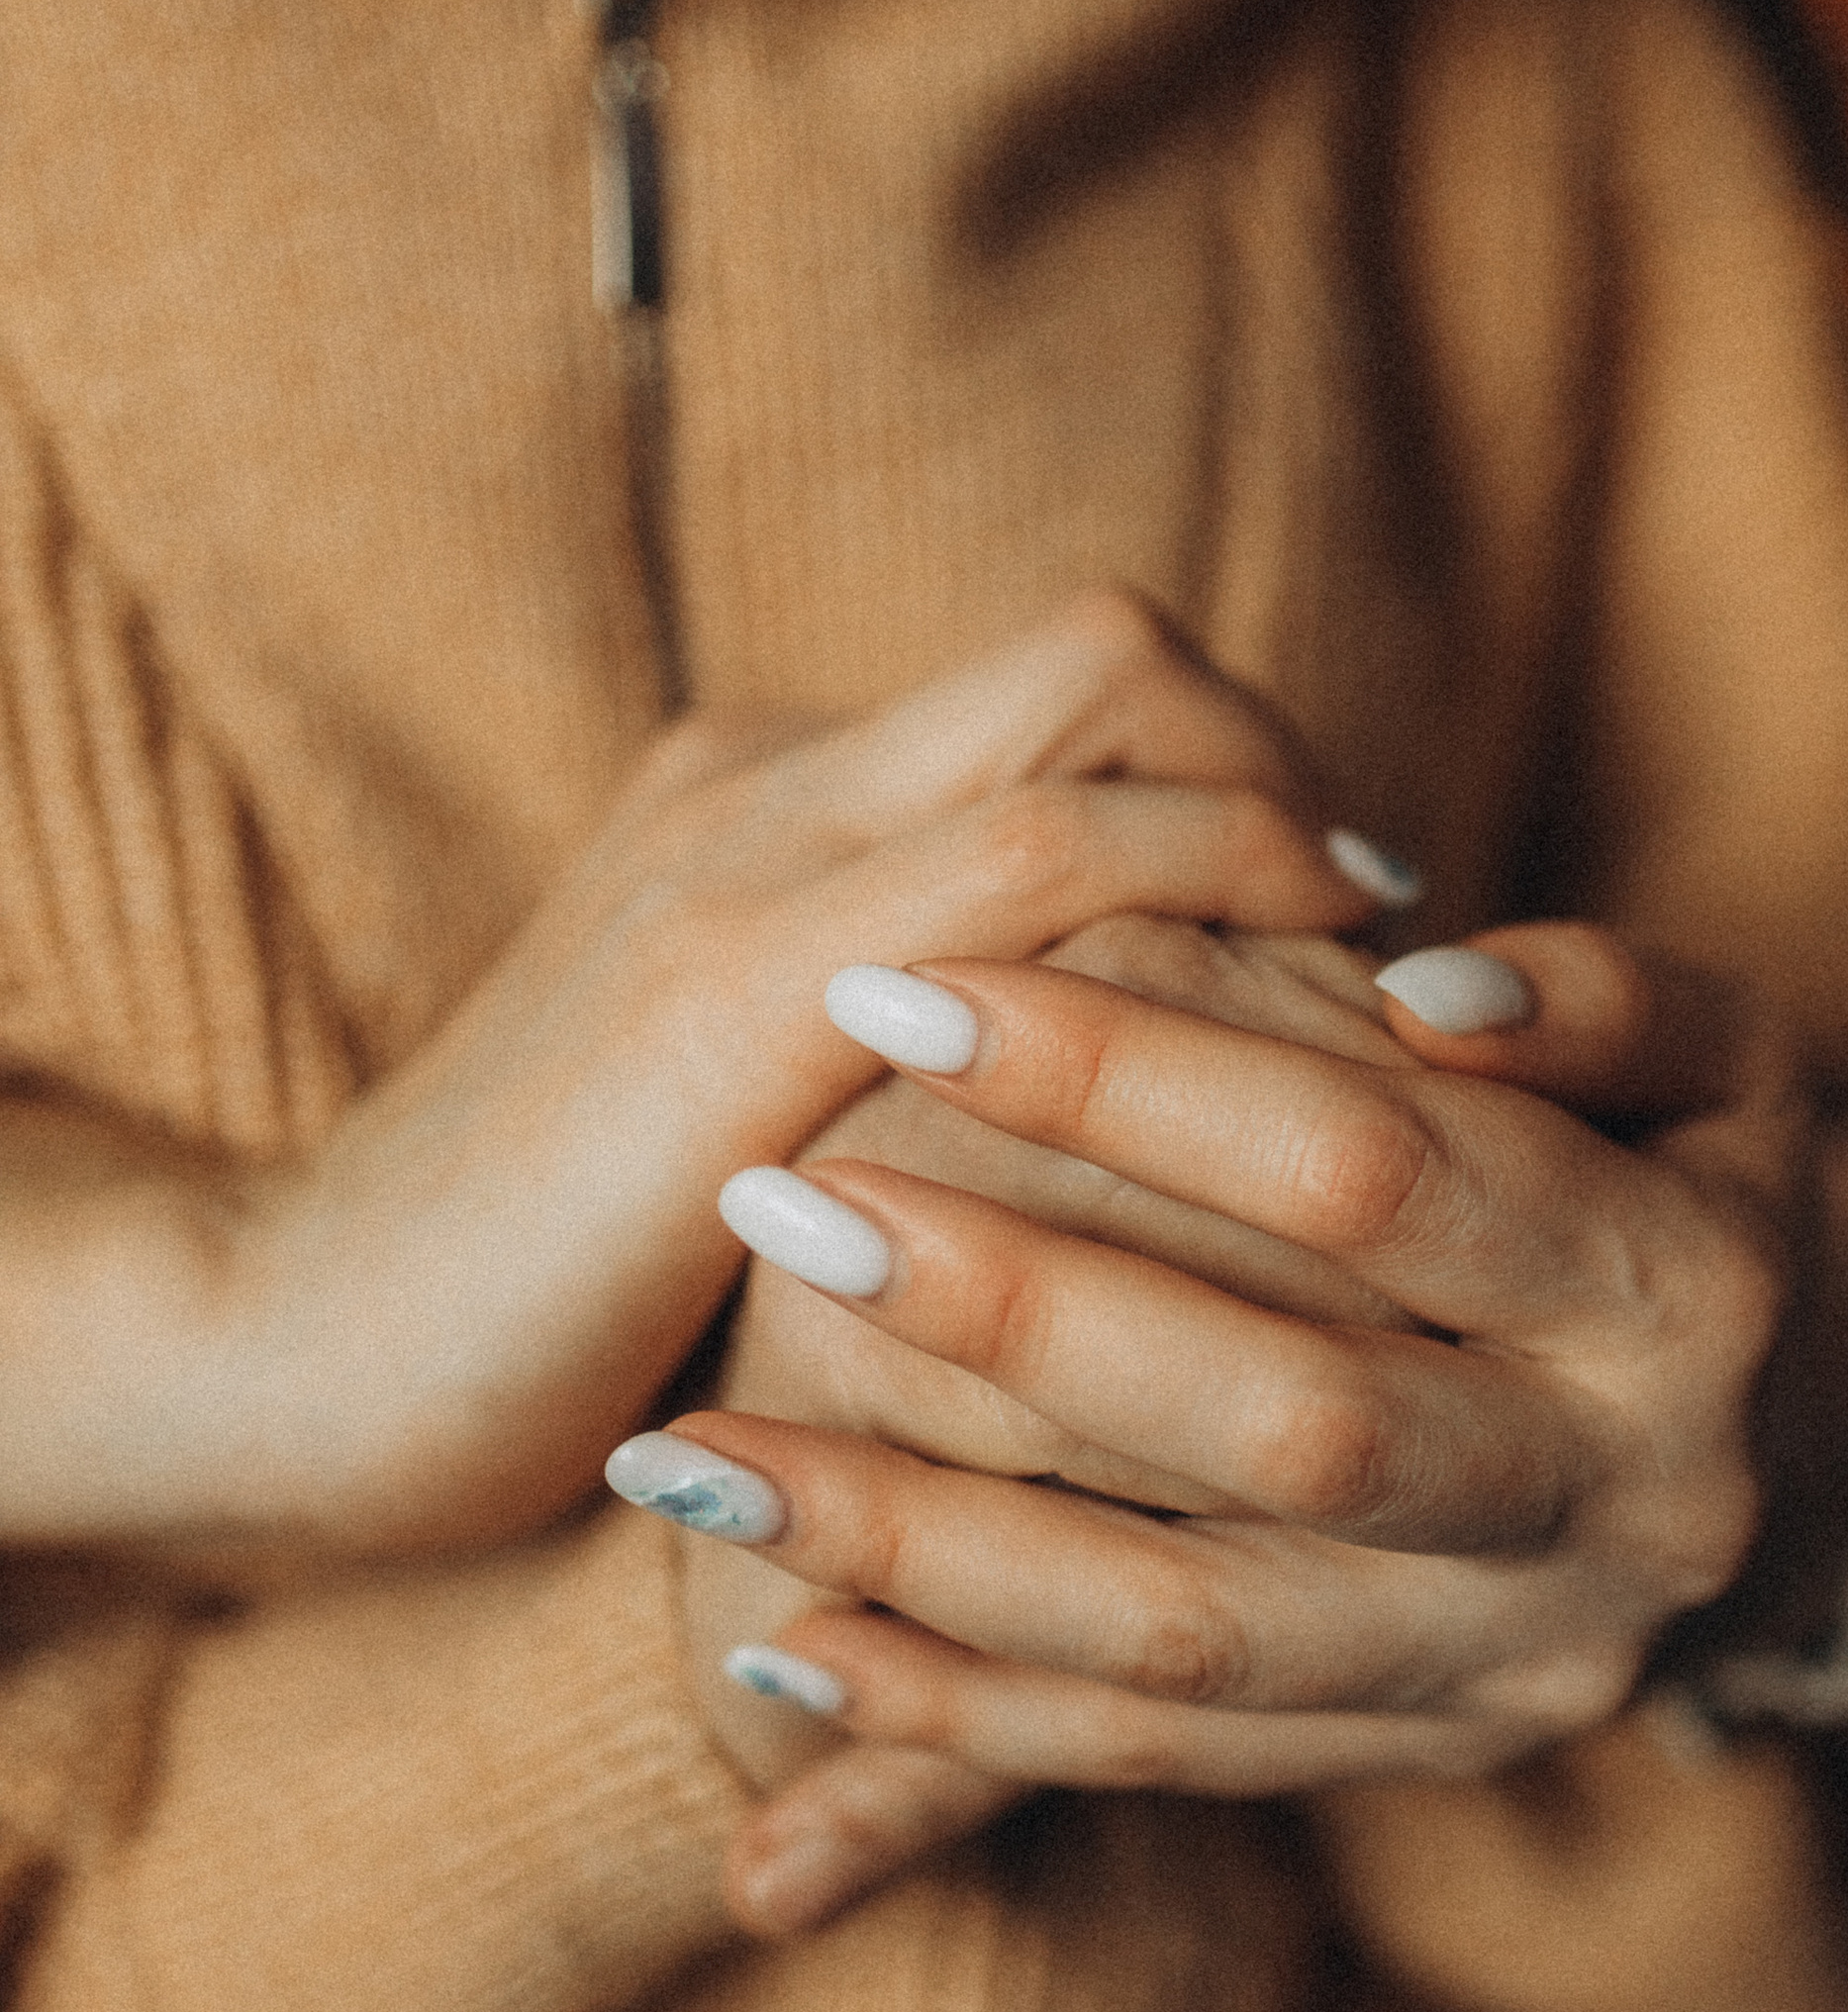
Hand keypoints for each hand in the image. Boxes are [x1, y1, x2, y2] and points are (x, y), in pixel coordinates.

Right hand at [3, 595, 1375, 1565]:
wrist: (292, 1353)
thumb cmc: (543, 1286)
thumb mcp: (752, 1122)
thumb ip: (908, 1053)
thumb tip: (1131, 1088)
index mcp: (769, 800)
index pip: (1080, 690)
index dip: (1250, 782)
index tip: (1351, 929)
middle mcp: (766, 788)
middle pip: (1111, 657)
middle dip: (1292, 793)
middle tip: (1390, 965)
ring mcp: (744, 875)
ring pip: (1096, 753)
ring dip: (1276, 873)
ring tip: (1367, 1040)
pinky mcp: (727, 1006)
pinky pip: (1038, 894)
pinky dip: (1193, 962)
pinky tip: (1265, 1116)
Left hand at [632, 918, 1801, 1926]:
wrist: (1778, 1441)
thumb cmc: (1678, 1175)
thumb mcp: (1714, 1059)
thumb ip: (1594, 996)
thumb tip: (1422, 981)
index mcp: (1692, 1295)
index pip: (1380, 1171)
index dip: (1137, 1071)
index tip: (898, 980)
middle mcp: (1628, 1508)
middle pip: (1293, 1422)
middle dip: (1015, 1313)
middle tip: (780, 1198)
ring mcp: (1518, 1667)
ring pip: (1197, 1636)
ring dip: (930, 1552)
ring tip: (693, 1456)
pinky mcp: (1417, 1763)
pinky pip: (1162, 1766)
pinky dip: (959, 1719)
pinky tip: (779, 1649)